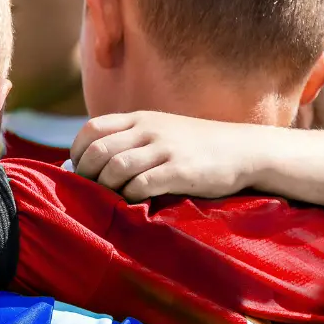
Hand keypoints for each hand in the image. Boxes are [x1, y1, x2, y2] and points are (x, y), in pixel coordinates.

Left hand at [69, 111, 274, 202]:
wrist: (245, 150)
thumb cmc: (199, 147)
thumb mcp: (162, 131)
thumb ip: (132, 140)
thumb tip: (93, 162)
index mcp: (140, 119)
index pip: (92, 129)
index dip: (78, 153)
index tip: (81, 172)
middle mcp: (149, 130)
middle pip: (99, 151)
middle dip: (87, 176)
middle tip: (90, 193)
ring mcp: (165, 149)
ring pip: (116, 168)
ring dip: (107, 188)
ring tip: (111, 200)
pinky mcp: (181, 171)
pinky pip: (142, 185)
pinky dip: (131, 197)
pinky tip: (135, 204)